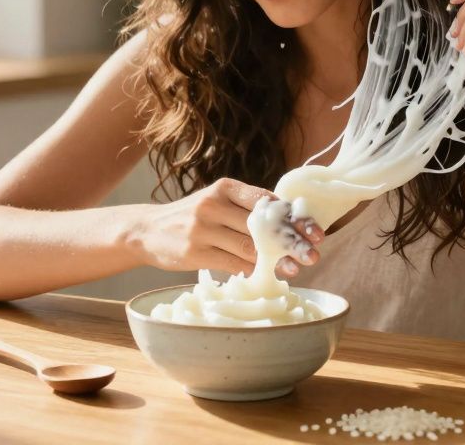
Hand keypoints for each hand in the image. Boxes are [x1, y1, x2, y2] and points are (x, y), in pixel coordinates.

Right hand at [131, 178, 322, 276]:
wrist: (148, 230)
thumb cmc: (193, 215)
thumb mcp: (218, 200)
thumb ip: (248, 207)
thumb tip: (292, 223)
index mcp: (225, 187)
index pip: (267, 201)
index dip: (294, 218)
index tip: (316, 232)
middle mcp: (213, 204)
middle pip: (261, 226)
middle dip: (290, 242)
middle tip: (313, 254)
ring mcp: (202, 229)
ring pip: (248, 247)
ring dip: (275, 261)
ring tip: (294, 269)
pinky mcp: (195, 252)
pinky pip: (231, 264)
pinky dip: (251, 271)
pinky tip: (266, 276)